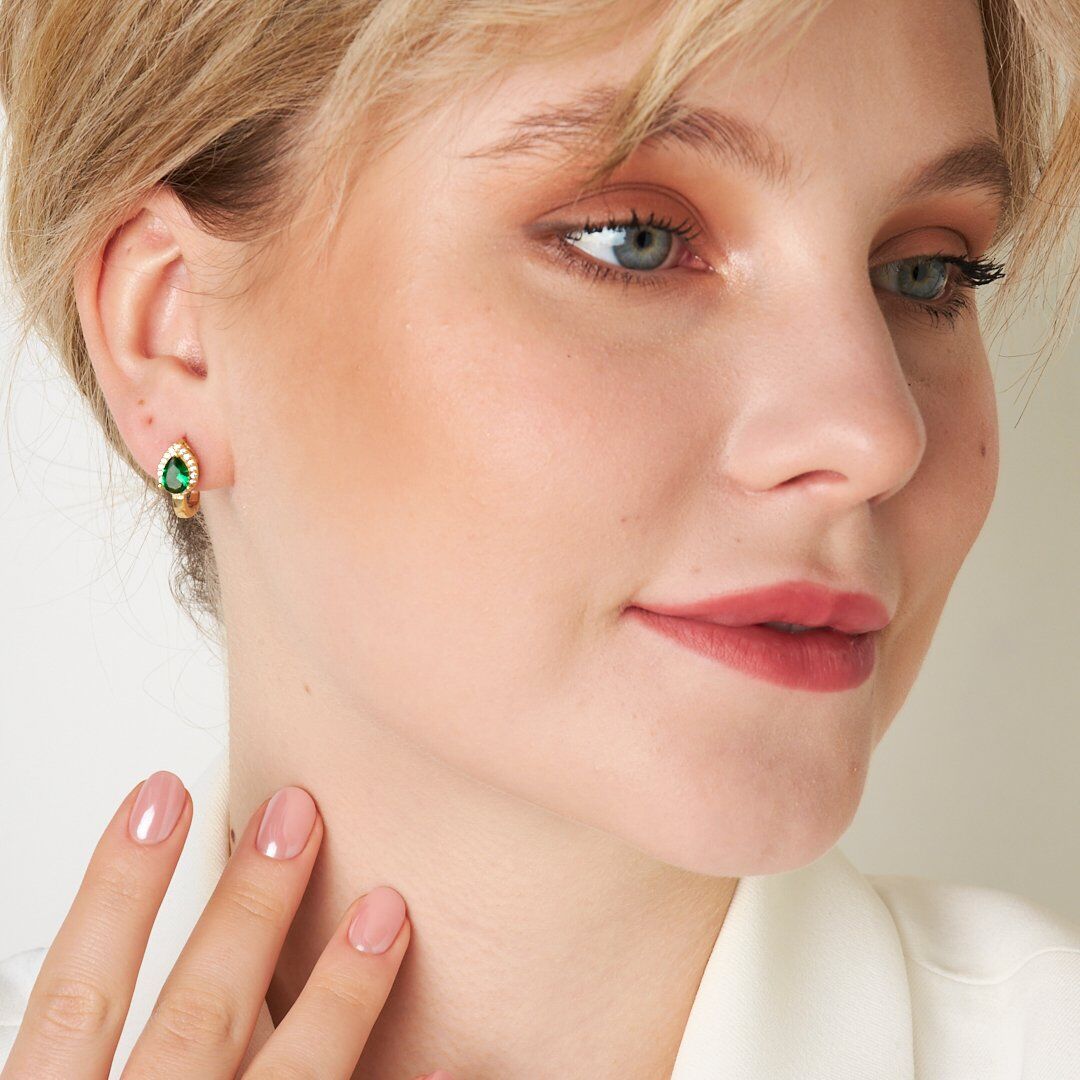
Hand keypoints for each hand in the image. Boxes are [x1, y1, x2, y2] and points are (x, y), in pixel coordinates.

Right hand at [2, 770, 452, 1078]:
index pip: (77, 999)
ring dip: (342, 994)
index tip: (158, 794)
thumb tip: (143, 952)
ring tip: (389, 910)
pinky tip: (451, 1053)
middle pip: (197, 1019)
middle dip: (249, 909)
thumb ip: (82, 1057)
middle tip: (297, 813)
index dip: (114, 886)